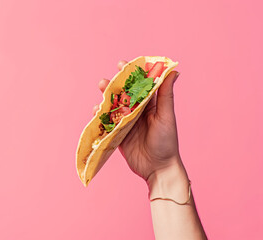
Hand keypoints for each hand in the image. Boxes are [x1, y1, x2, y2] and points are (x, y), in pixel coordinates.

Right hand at [93, 60, 184, 185]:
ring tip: (99, 94)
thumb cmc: (167, 142)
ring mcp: (127, 124)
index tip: (122, 64)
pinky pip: (107, 123)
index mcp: (150, 105)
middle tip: (105, 81)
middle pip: (122, 95)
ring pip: (113, 108)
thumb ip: (166, 95)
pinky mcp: (118, 135)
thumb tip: (173, 71)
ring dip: (105, 100)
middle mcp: (137, 112)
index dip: (131, 74)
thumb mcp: (166, 116)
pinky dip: (100, 117)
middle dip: (113, 86)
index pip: (139, 85)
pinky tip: (96, 112)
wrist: (158, 168)